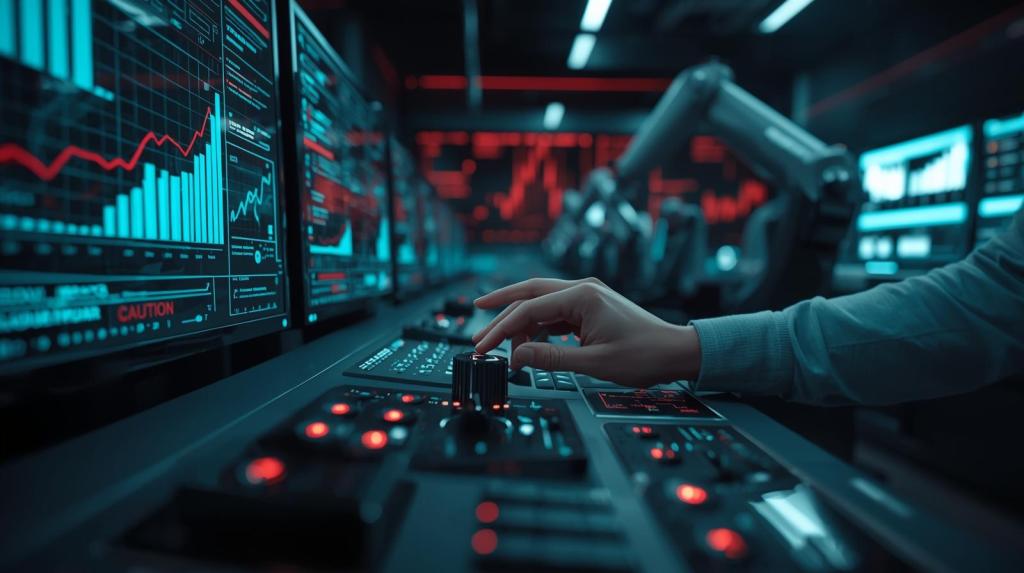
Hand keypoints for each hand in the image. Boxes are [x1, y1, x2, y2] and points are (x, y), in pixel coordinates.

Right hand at [472, 277, 700, 387]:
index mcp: (582, 296)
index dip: (501, 330)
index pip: (529, 309)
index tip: (482, 347)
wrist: (676, 352)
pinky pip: (555, 312)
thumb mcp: (593, 362)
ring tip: (500, 345)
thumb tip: (515, 356)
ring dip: (519, 322)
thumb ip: (550, 358)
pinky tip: (528, 344)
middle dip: (500, 312)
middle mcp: (582, 289)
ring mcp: (587, 296)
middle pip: (529, 294)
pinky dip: (538, 327)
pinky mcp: (590, 307)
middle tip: (477, 332)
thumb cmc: (643, 356)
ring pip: (540, 302)